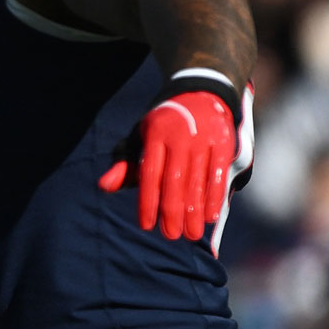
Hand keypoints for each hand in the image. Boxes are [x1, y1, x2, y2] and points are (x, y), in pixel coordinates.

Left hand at [99, 88, 238, 240]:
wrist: (199, 92)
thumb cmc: (163, 124)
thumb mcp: (139, 137)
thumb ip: (124, 163)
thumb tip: (104, 187)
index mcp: (155, 135)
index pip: (149, 174)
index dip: (147, 201)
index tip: (146, 225)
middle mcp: (179, 137)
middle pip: (174, 180)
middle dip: (172, 211)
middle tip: (170, 236)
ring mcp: (203, 139)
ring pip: (197, 180)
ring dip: (194, 210)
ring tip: (191, 235)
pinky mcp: (223, 142)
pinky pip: (218, 174)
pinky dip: (215, 196)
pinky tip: (211, 216)